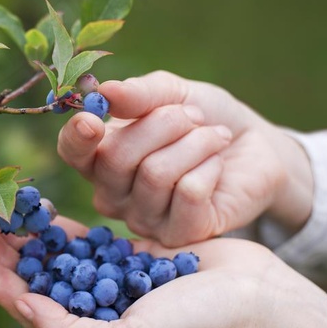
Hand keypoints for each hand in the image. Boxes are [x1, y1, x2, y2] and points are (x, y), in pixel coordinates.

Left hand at [0, 206, 326, 327]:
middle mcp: (93, 312)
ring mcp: (111, 282)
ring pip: (54, 255)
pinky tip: (40, 209)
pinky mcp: (130, 257)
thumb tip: (25, 309)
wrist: (255, 302)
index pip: (26, 307)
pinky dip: (61, 226)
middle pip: (34, 276)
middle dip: (2, 248)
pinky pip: (86, 239)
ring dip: (25, 232)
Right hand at [58, 70, 313, 245]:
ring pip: (155, 174)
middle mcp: (113, 194)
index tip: (93, 120)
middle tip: (194, 116)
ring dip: (195, 142)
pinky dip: (210, 166)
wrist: (254, 146)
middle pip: (116, 158)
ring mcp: (144, 219)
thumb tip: (105, 92)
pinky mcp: (180, 235)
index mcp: (100, 156)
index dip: (77, 138)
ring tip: (214, 136)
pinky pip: (188, 193)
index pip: (72, 153)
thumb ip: (139, 94)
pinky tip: (217, 165)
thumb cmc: (203, 118)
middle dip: (163, 124)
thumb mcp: (173, 93)